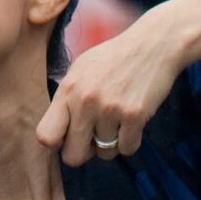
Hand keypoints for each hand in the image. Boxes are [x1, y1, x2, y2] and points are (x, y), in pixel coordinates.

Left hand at [36, 10, 185, 166]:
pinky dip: (131, 141)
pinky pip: (127, 149)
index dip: (57, 143)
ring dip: (112, 144)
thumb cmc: (115, 58)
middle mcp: (85, 101)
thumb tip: (55, 135)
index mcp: (67, 89)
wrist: (155, 43)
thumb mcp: (81, 70)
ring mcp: (109, 109)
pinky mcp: (134, 115)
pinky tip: (133, 121)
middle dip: (85, 152)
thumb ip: (66, 99)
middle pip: (73, 156)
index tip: (69, 136)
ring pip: (104, 154)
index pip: (45, 136)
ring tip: (118, 121)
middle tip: (96, 137)